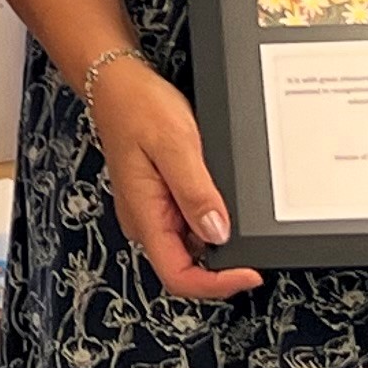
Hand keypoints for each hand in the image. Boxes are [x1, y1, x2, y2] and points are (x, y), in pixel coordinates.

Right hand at [82, 50, 261, 301]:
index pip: (178, 276)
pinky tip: (216, 189)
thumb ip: (196, 192)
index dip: (216, 285)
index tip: (249, 273)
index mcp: (144, 216)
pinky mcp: (158, 197)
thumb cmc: (137, 107)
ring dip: (216, 234)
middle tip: (251, 236)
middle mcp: (145, 220)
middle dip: (222, 261)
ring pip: (190, 245)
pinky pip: (188, 221)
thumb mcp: (175, 145)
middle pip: (187, 266)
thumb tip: (218, 233)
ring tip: (228, 198)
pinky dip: (209, 214)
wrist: (116, 82)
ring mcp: (151, 210)